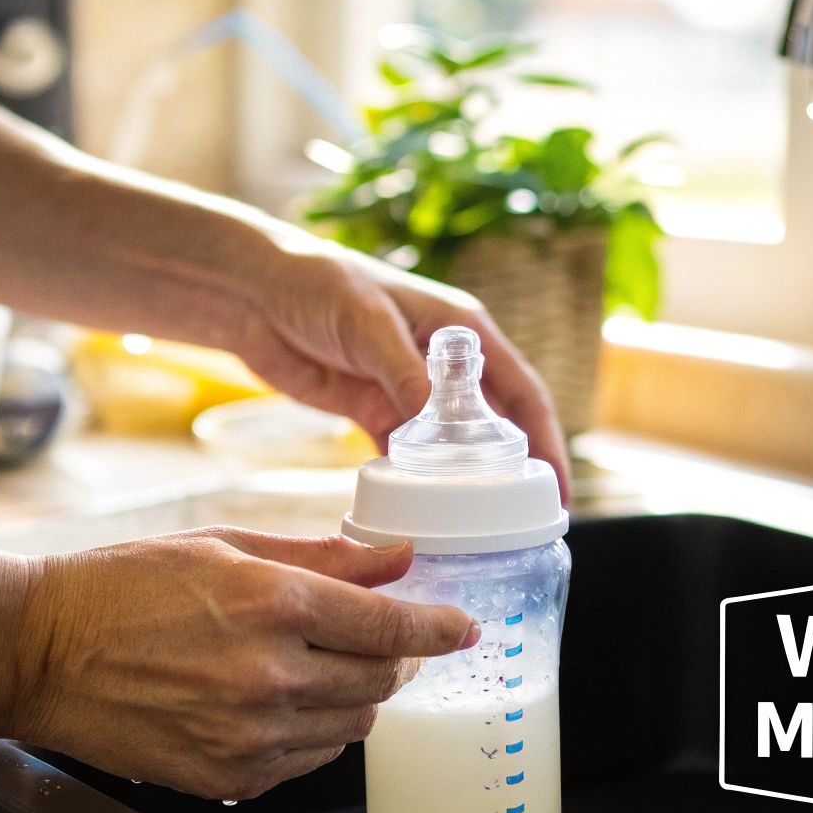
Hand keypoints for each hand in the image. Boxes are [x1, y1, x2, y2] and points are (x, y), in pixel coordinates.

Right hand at [5, 529, 477, 799]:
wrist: (39, 653)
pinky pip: (309, 760)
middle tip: (372, 640)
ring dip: (353, 697)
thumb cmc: (123, 587)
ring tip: (313, 667)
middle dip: (390, 659)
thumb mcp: (224, 546)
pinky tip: (277, 703)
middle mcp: (271, 674)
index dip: (439, 628)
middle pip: (381, 681)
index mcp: (275, 603)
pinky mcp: (229, 775)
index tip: (462, 627)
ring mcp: (250, 734)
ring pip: (352, 725)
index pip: (392, 628)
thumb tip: (397, 557)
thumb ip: (321, 556)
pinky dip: (312, 734)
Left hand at [235, 243, 572, 502]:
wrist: (255, 294)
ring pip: (452, 447)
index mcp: (461, 331)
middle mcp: (445, 364)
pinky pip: (405, 455)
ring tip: (478, 529)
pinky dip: (414, 482)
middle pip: (497, 425)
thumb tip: (437, 421)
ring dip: (464, 483)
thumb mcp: (369, 323)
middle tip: (527, 522)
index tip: (557, 488)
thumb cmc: (319, 284)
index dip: (546, 440)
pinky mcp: (374, 411)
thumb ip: (404, 371)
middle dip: (515, 470)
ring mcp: (410, 391)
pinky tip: (419, 513)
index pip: (523, 393)